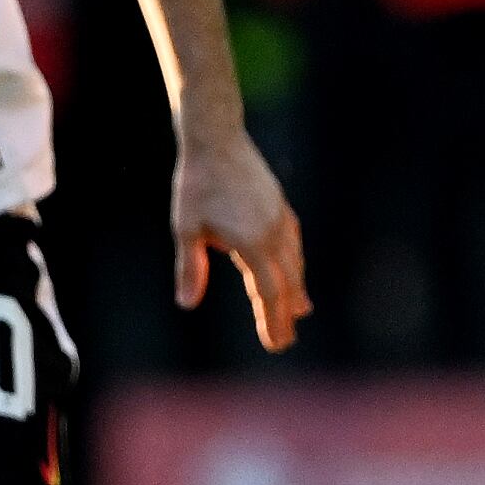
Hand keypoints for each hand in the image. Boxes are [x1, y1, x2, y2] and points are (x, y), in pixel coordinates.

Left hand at [170, 130, 308, 351]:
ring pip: (294, 262)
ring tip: (299, 311)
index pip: (269, 292)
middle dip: (285, 313)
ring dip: (295, 289)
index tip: (275, 344)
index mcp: (252, 243)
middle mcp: (274, 234)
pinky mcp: (280, 206)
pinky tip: (292, 268)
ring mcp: (281, 219)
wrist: (215, 141)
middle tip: (285, 340)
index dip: (272, 320)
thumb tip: (187, 303)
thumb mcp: (185, 228)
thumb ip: (190, 267)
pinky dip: (295, 263)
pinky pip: (293, 243)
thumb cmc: (195, 185)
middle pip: (287, 283)